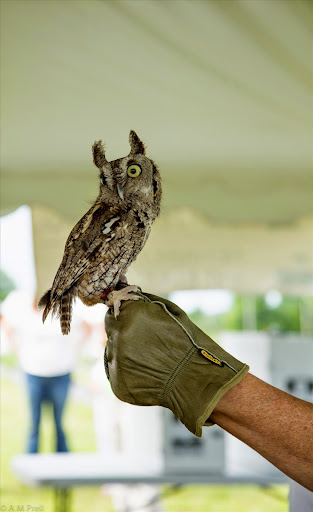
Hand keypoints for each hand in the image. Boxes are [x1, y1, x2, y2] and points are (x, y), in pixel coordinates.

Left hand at [104, 289, 248, 436]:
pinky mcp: (118, 384)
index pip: (114, 307)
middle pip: (111, 328)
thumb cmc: (189, 343)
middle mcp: (120, 336)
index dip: (125, 312)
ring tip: (151, 360)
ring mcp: (116, 361)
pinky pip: (117, 372)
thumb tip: (127, 293)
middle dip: (123, 331)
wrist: (199, 382)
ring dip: (125, 352)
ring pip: (112, 351)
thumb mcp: (171, 312)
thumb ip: (145, 302)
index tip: (134, 318)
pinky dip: (129, 372)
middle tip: (145, 342)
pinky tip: (148, 374)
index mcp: (132, 314)